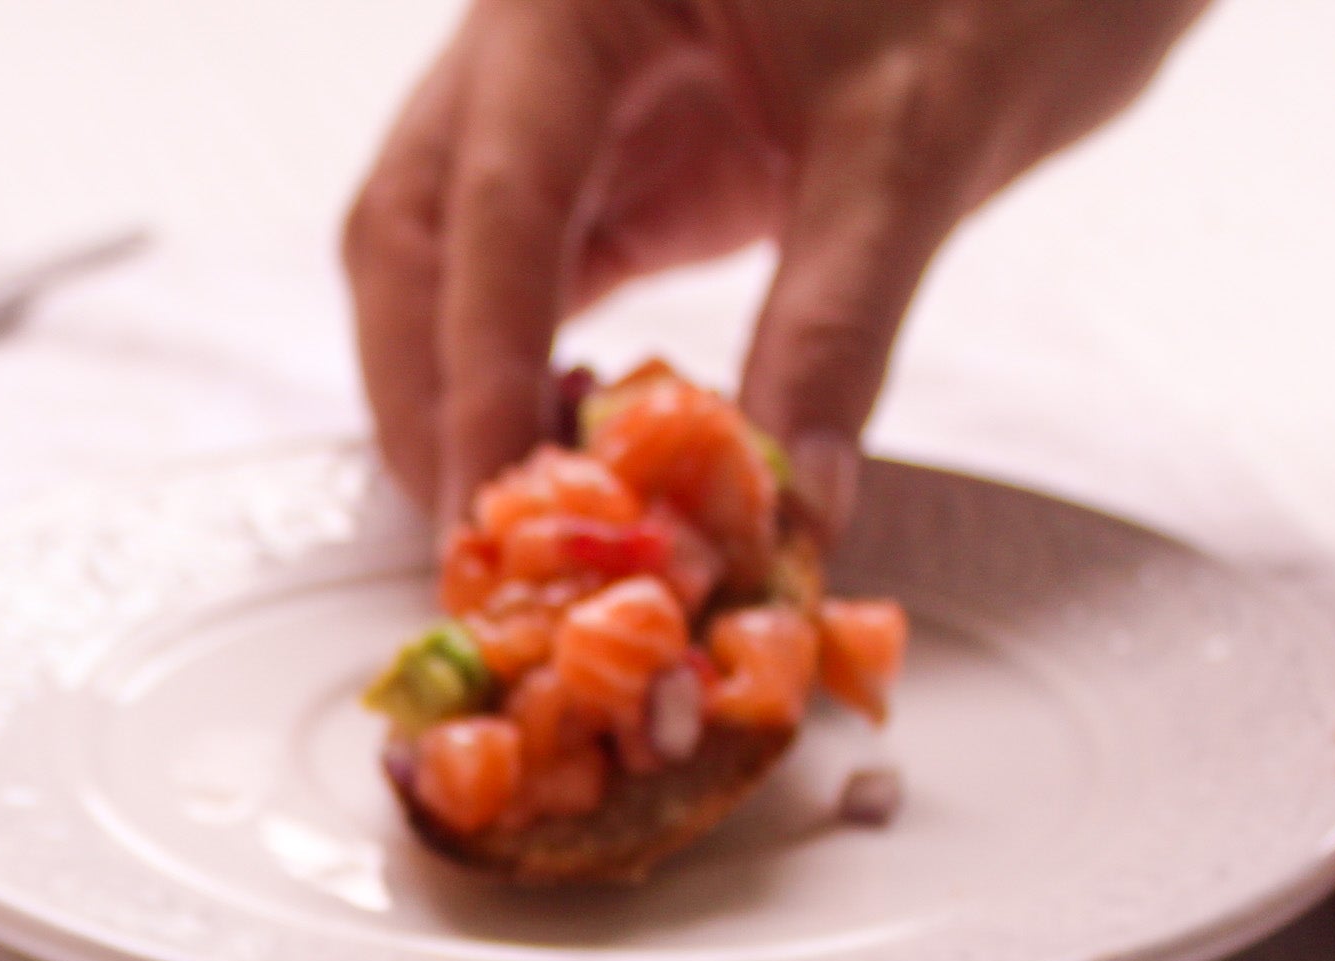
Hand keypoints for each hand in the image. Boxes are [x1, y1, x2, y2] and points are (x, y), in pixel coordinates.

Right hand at [343, 0, 1210, 525]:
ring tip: (522, 515)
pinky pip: (522, 274)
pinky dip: (527, 371)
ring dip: (460, 391)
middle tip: (482, 538)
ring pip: (440, 261)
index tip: (492, 507)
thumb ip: (840, 318)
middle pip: (409, 234)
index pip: (489, 199)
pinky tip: (577, 448)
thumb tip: (785, 509)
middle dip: (430, 393)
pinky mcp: (608, 155)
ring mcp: (558, 96)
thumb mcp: (925, 130)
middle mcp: (531, 37)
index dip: (477, 367)